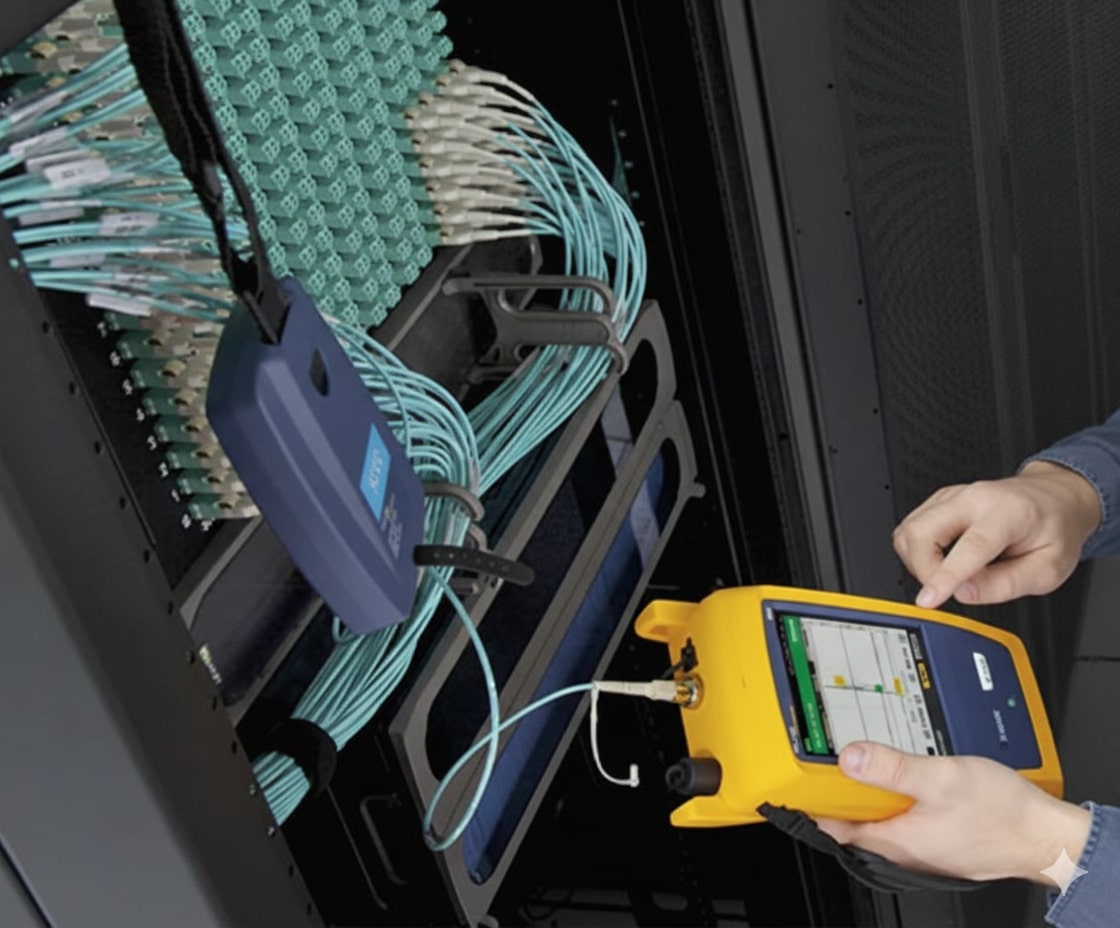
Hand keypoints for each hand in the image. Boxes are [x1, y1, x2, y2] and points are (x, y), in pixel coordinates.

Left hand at [814, 742, 1090, 885]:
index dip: (808, 805)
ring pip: (877, 818)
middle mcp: (903, 849)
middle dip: (834, 793)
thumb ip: (894, 767)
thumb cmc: (1003, 815)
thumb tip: (850, 757)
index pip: (832, 827)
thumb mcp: (942, 778)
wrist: (1047, 836)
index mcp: (895, 840)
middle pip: (852, 821)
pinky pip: (901, 817)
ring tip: (854, 761)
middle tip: (818, 760)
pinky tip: (898, 776)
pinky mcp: (937, 838)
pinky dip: (891, 796)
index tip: (788, 784)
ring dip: (864, 793)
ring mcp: (920, 846)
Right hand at [892, 461, 1101, 608]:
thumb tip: (963, 594)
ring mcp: (952, 496)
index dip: (945, 576)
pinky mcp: (938, 500)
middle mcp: (974, 498)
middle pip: (921, 531)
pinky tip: (940, 559)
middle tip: (942, 590)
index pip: (970, 546)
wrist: (1054, 498)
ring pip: (908, 530)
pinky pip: (911, 527)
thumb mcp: (1048, 569)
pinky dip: (917, 551)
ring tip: (945, 574)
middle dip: (922, 569)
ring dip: (916, 561)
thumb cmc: (1053, 529)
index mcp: (1009, 513)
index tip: (929, 599)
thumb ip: (1005, 584)